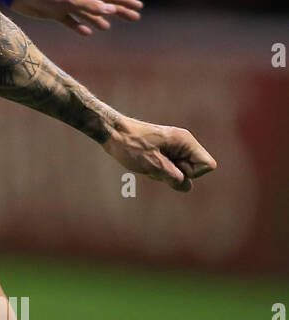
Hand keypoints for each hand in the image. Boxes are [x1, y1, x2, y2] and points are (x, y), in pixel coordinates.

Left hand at [11, 0, 142, 35]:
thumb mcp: (69, 0)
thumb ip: (89, 5)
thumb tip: (111, 11)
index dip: (125, 2)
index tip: (139, 7)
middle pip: (103, 6)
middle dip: (119, 11)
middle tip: (134, 18)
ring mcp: (66, 6)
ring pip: (87, 14)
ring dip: (99, 20)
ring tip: (107, 28)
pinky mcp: (53, 13)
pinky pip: (70, 21)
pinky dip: (79, 27)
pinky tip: (85, 33)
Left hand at [102, 116, 216, 191]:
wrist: (112, 132)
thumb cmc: (131, 145)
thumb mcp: (153, 165)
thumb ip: (174, 177)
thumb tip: (186, 187)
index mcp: (185, 141)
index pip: (207, 165)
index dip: (192, 173)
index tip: (172, 166)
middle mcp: (183, 143)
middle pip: (192, 170)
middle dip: (174, 174)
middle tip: (154, 164)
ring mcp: (174, 148)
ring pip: (179, 172)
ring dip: (163, 173)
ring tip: (146, 162)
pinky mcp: (165, 152)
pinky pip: (169, 169)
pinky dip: (158, 171)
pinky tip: (144, 164)